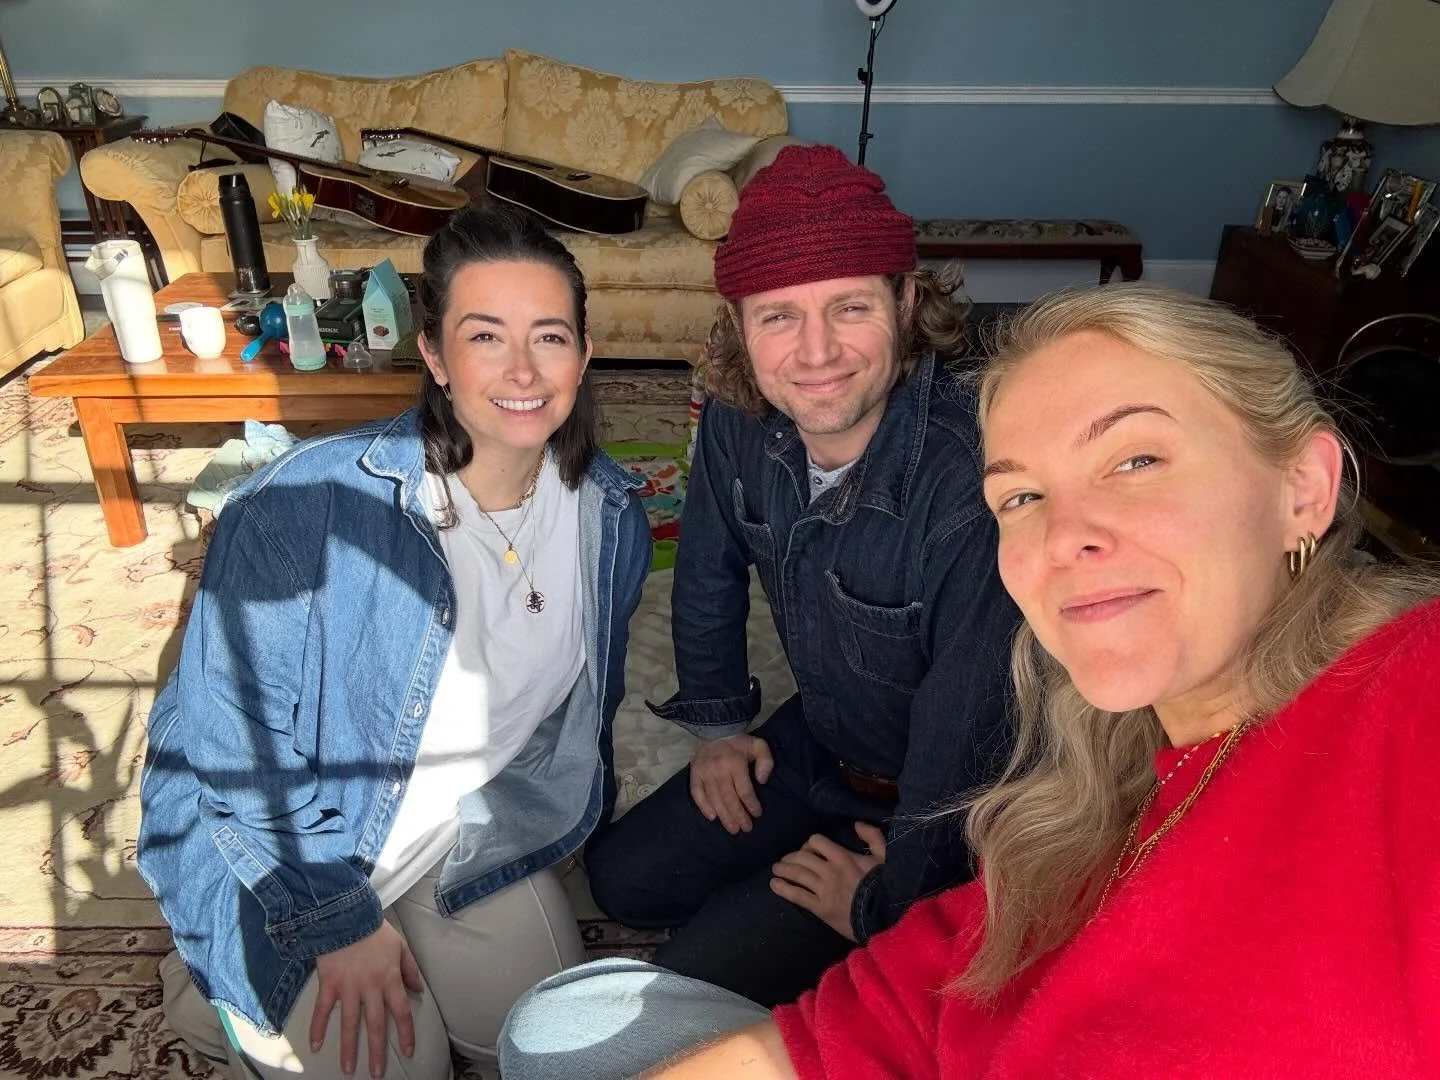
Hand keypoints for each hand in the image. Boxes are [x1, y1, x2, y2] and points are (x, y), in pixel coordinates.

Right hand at [311, 921, 423, 1077]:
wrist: (346, 914)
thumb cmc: (374, 930)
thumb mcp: (400, 946)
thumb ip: (410, 969)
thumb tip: (419, 989)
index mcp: (390, 979)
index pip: (401, 1011)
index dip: (405, 1032)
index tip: (407, 1050)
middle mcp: (370, 987)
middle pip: (376, 1025)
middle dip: (377, 1051)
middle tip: (376, 1074)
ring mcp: (348, 987)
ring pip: (349, 1023)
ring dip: (348, 1048)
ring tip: (348, 1069)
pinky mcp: (328, 983)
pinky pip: (322, 1010)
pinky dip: (317, 1028)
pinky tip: (315, 1046)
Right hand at [689, 733, 773, 833]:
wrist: (714, 727)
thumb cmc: (739, 741)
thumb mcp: (759, 745)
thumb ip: (765, 762)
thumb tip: (763, 781)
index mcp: (736, 763)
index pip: (744, 791)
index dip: (751, 805)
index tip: (757, 815)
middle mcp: (719, 770)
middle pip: (729, 799)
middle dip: (739, 816)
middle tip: (745, 829)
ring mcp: (705, 773)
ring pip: (715, 799)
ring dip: (724, 816)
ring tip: (732, 829)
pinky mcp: (694, 773)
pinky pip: (697, 793)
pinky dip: (704, 807)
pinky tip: (712, 817)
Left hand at [770, 821, 886, 941]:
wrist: (884, 915)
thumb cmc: (885, 885)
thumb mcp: (885, 856)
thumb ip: (872, 836)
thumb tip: (856, 824)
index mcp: (843, 856)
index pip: (816, 842)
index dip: (809, 844)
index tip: (808, 850)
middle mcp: (829, 870)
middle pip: (802, 857)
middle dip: (790, 857)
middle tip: (784, 861)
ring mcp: (823, 889)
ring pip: (797, 874)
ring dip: (783, 870)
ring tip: (775, 870)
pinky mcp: (820, 908)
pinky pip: (797, 895)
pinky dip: (783, 889)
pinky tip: (774, 885)